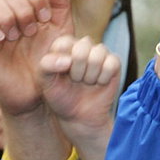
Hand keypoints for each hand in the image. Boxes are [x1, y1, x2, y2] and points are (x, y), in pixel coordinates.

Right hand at [0, 0, 73, 118]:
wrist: (37, 95)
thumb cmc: (48, 64)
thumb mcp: (61, 32)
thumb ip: (61, 4)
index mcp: (23, 7)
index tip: (46, 18)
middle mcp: (5, 13)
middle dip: (23, 7)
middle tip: (32, 31)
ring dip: (6, 15)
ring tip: (17, 35)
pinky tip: (1, 38)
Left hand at [40, 34, 121, 159]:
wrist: (79, 117)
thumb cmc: (61, 98)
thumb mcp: (46, 83)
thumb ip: (47, 65)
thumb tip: (68, 60)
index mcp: (64, 46)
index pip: (64, 42)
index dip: (62, 62)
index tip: (60, 76)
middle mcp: (83, 46)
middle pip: (82, 47)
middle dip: (77, 70)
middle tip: (75, 81)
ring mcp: (99, 54)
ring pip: (98, 53)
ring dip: (90, 75)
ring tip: (87, 83)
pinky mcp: (114, 63)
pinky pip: (111, 63)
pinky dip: (103, 78)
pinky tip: (99, 84)